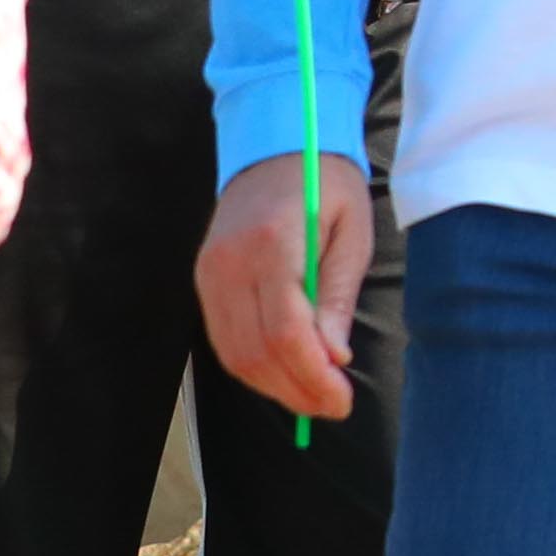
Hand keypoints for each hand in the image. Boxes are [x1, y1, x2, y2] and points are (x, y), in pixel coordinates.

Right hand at [196, 153, 371, 422]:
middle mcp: (228, 265)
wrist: (274, 147)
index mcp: (271, 245)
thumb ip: (338, 295)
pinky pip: (223, 338)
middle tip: (333, 407)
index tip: (341, 399)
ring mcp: (208, 274)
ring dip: (273, 386)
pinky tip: (286, 375)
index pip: (284, 330)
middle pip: (254, 350)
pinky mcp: (202, 281)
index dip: (311, 375)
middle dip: (294, 390)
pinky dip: (253, 365)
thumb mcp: (353, 232)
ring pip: (232, 352)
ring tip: (313, 400)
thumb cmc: (325, 184)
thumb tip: (334, 357)